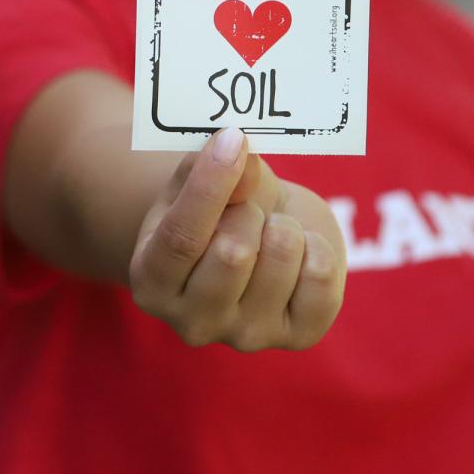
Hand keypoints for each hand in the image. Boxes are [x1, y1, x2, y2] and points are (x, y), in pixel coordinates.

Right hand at [128, 126, 346, 351]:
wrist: (261, 238)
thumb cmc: (221, 207)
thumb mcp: (203, 178)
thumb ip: (212, 165)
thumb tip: (242, 156)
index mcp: (153, 282)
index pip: (182, 238)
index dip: (210, 185)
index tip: (233, 139)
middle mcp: (193, 322)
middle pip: (233, 255)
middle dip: (248, 211)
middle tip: (248, 206)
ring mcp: (246, 335)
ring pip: (280, 259)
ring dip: (284, 226)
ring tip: (273, 228)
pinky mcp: (298, 335)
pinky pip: (321, 279)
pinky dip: (317, 248)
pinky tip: (301, 250)